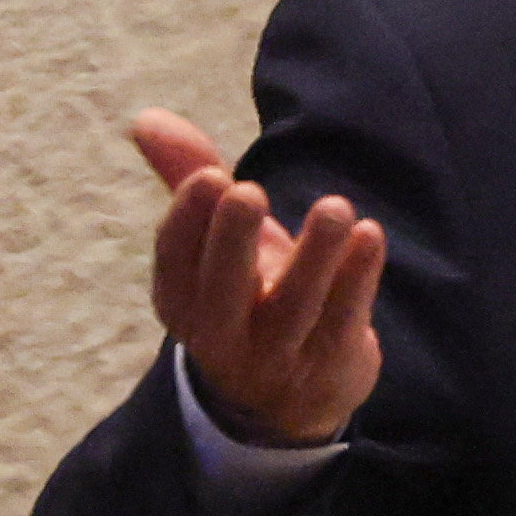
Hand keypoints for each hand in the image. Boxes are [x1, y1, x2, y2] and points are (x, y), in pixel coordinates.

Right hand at [134, 108, 386, 448]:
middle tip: (247, 191)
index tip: (210, 176)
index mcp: (183, 300)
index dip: (188, 222)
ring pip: (294, 308)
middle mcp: (222, 334)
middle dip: (232, 242)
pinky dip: (357, 279)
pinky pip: (343, 321)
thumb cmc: (249, 295)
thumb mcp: (217, 241)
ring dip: (314, 256)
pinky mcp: (330, 364)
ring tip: (335, 207)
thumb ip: (187, 177)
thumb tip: (145, 117)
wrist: (293, 398)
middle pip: (223, 292)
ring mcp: (277, 356)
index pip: (175, 263)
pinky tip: (370, 236)